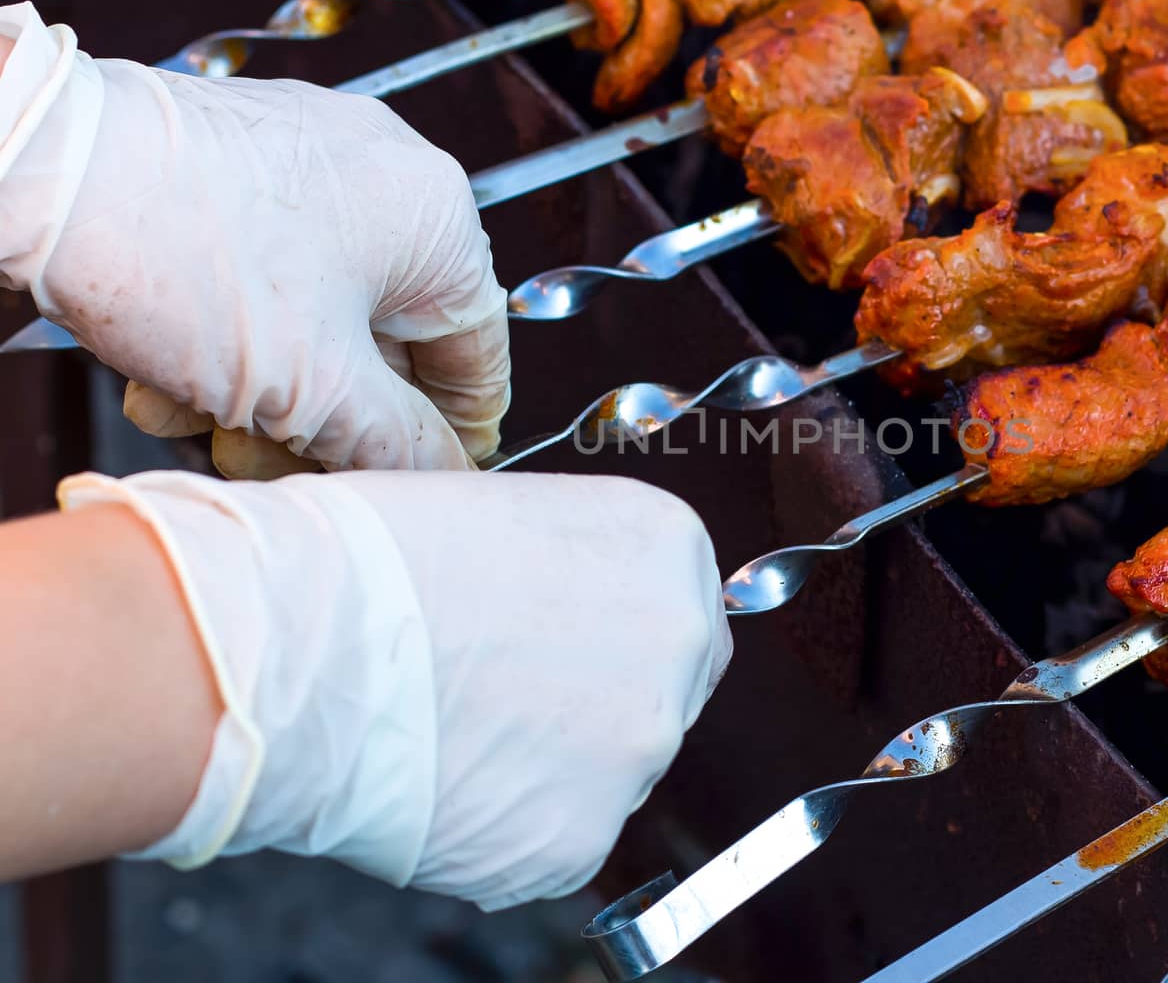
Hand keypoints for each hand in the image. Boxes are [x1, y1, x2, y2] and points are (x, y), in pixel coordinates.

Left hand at [0, 2, 509, 474]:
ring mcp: (310, 158)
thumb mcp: (313, 388)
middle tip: (268, 459)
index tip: (408, 475)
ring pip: (319, 315)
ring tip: (194, 414)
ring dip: (265, 387)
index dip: (444, 433)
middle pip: (387, 342)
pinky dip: (231, 332)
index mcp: (434, 217)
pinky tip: (169, 369)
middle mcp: (385, 174)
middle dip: (322, 417)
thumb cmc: (177, 249)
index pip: (476, 354)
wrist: (35, 170)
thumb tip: (440, 470)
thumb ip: (398, 443)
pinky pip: (268, 271)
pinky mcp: (243, 159)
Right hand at [59, 468, 730, 908]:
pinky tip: (441, 782)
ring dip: (550, 767)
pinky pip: (556, 841)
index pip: (677, 610)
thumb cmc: (372, 554)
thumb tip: (573, 615)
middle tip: (504, 699)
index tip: (556, 646)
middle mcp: (681, 641)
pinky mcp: (582, 837)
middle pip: (661, 694)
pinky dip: (506, 828)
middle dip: (596, 703)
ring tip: (449, 734)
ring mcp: (641, 747)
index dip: (610, 635)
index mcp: (669, 544)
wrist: (295, 638)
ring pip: (609, 773)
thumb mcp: (507, 518)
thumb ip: (574, 571)